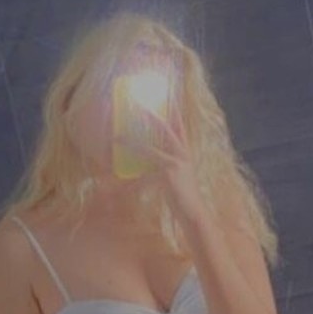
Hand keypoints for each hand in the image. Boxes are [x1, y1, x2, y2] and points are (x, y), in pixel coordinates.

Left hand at [113, 96, 201, 219]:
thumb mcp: (179, 180)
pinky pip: (144, 174)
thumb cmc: (186, 199)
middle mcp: (183, 155)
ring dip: (132, 143)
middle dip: (153, 116)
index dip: (175, 114)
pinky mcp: (169, 174)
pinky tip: (119, 179)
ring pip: (150, 149)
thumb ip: (169, 169)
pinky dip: (130, 179)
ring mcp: (177, 163)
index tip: (169, 100)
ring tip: (117, 137)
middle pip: (167, 129)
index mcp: (186, 154)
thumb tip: (156, 165)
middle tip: (140, 104)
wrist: (195, 213)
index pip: (181, 129)